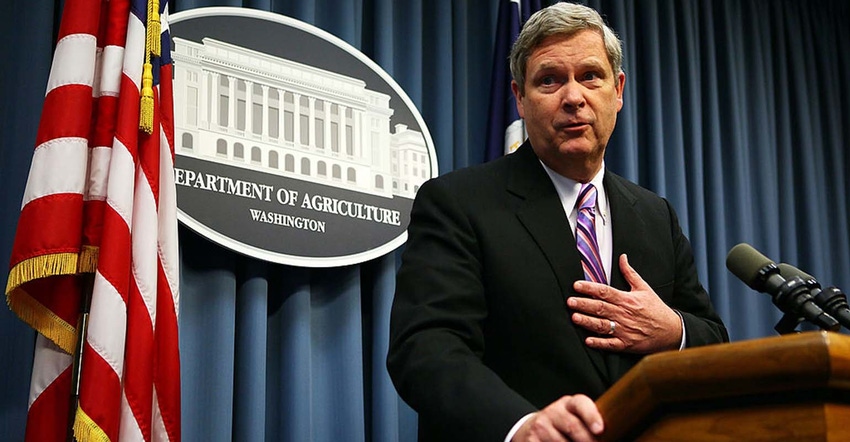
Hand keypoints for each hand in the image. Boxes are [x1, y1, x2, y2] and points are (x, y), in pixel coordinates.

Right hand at [512, 394, 603, 441]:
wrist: (535, 428)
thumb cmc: (564, 424)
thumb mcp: (576, 417)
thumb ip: (590, 422)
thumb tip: (606, 436)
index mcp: (569, 403)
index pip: (581, 404)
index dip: (591, 416)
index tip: (599, 430)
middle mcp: (553, 411)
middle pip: (574, 427)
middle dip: (588, 441)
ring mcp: (541, 425)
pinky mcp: (531, 439)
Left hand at [567, 254, 681, 353]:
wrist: (672, 331)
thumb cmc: (656, 309)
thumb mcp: (644, 288)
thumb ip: (630, 273)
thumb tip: (622, 257)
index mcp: (627, 300)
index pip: (605, 292)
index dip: (590, 288)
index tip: (576, 285)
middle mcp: (625, 314)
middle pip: (601, 308)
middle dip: (584, 304)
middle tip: (570, 301)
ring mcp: (625, 330)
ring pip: (603, 325)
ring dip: (588, 322)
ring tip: (574, 317)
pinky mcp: (627, 344)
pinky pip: (611, 344)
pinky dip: (600, 342)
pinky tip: (588, 340)